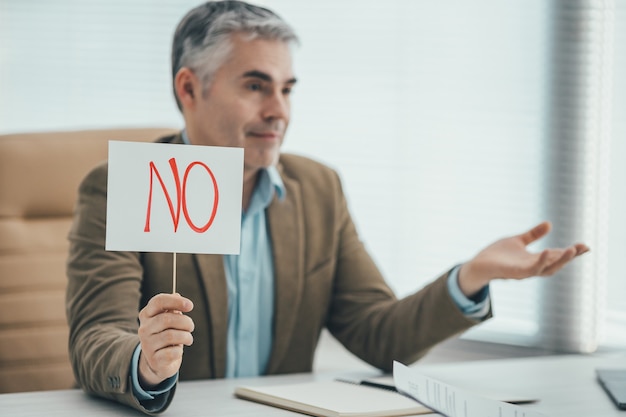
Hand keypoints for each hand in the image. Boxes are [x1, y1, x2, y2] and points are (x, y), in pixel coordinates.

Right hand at [137, 293, 193, 387]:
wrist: (159, 361)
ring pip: (171, 336)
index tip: (190, 306)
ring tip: (188, 338)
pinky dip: (180, 350)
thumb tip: (176, 295)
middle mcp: (144, 329)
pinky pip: (172, 352)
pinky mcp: (154, 359)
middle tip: (191, 326)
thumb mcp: (169, 320)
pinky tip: (178, 350)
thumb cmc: (167, 335)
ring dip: (186, 337)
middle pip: (167, 319)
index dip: (175, 301)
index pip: (158, 301)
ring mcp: (147, 345)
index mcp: (146, 314)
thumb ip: (173, 308)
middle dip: (185, 322)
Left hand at [458, 221, 588, 296]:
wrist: (478, 264)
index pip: (556, 256)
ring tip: (572, 250)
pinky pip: (531, 270)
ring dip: (561, 260)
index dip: (570, 252)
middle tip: (583, 248)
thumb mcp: (518, 241)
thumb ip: (533, 235)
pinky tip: (547, 251)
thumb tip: (549, 224)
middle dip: (570, 257)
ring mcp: (525, 272)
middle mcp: (532, 267)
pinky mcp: (515, 273)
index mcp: (534, 259)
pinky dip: (541, 262)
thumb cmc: (497, 255)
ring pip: (547, 268)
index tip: (585, 246)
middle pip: (556, 264)